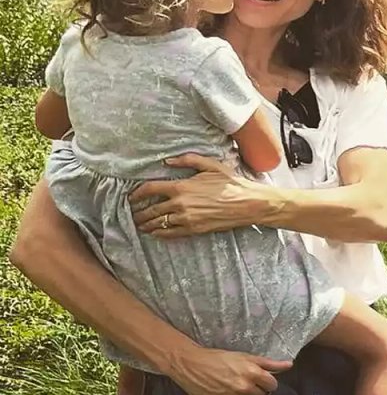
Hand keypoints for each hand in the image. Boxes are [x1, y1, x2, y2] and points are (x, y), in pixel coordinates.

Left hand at [131, 155, 273, 237]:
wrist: (248, 204)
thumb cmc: (231, 183)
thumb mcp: (211, 165)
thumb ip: (187, 160)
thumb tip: (168, 161)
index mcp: (181, 186)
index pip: (149, 190)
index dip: (136, 194)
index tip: (131, 197)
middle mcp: (179, 204)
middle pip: (150, 209)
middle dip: (138, 212)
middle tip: (132, 214)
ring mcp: (186, 218)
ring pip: (158, 223)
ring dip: (146, 224)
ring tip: (140, 225)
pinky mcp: (194, 229)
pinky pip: (170, 233)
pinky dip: (159, 234)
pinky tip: (155, 233)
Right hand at [166, 343, 293, 394]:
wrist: (190, 364)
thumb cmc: (219, 358)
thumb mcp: (245, 356)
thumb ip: (269, 363)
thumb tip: (289, 364)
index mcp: (253, 373)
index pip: (272, 385)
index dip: (267, 382)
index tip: (260, 379)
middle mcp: (245, 388)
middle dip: (255, 389)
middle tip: (242, 380)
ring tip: (230, 384)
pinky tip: (222, 391)